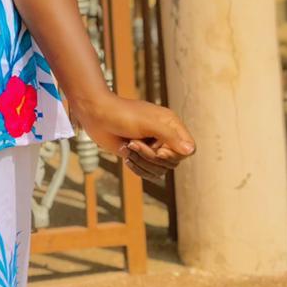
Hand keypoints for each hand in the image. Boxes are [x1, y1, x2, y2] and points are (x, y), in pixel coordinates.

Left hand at [73, 92, 195, 180]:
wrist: (96, 115)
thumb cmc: (121, 114)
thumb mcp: (147, 123)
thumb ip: (170, 136)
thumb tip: (191, 151)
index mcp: (170, 124)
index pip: (187, 148)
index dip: (174, 154)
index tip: (159, 152)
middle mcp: (164, 136)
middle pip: (172, 162)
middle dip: (151, 157)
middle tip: (134, 143)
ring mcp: (152, 146)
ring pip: (159, 169)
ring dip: (142, 162)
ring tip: (128, 146)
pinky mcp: (140, 155)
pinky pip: (148, 172)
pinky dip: (137, 167)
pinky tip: (126, 155)